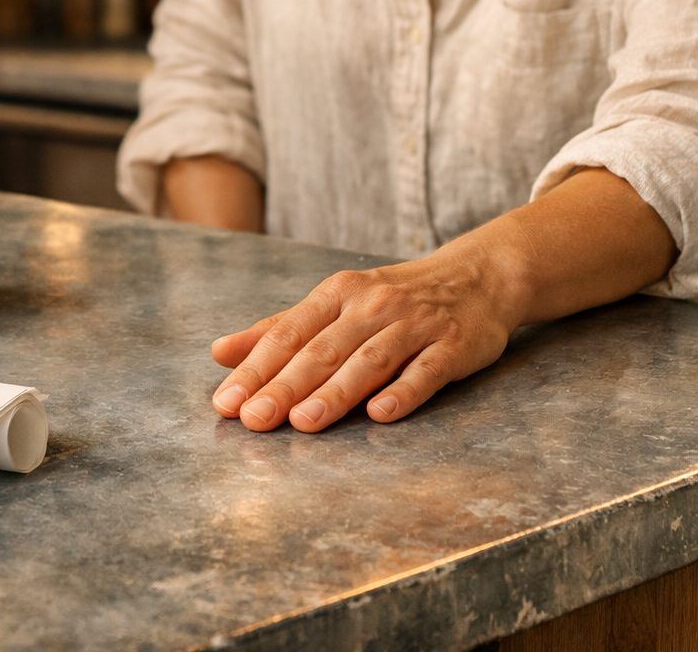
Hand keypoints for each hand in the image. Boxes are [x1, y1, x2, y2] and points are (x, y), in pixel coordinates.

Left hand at [209, 250, 520, 431]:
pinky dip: (403, 392)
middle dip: (285, 386)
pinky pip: (426, 371)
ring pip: (369, 360)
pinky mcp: (453, 345)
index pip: (289, 333)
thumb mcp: (335, 303)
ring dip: (335, 392)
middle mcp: (373, 305)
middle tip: (254, 419)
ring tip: (304, 422)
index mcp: (338, 293)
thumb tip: (219, 352)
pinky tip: (381, 414)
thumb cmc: (395, 298)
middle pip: (323, 350)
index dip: (256, 369)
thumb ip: (279, 329)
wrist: (478, 275)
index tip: (226, 402)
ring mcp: (415, 324)